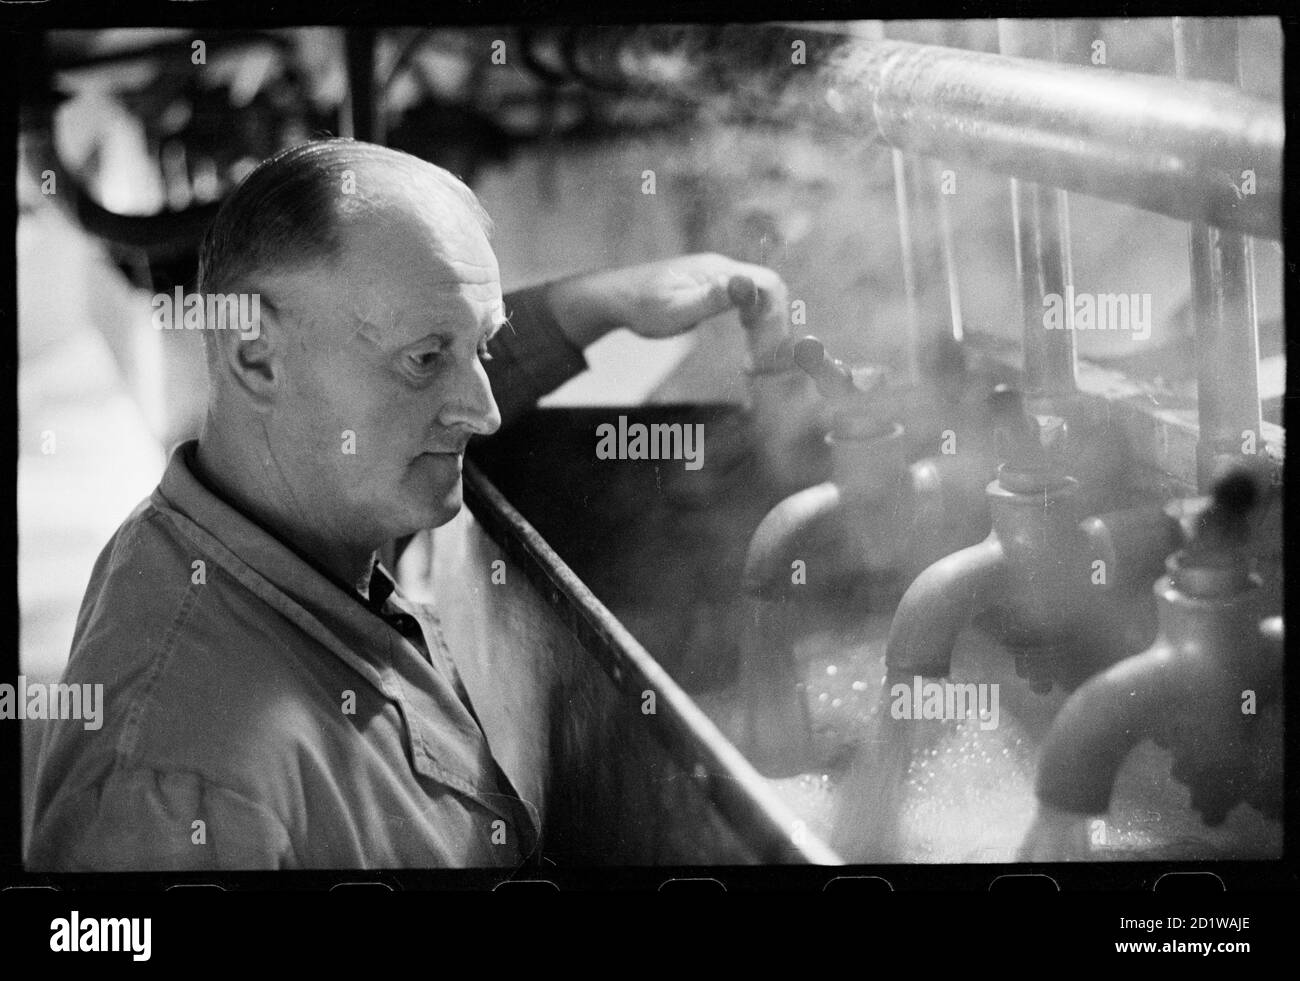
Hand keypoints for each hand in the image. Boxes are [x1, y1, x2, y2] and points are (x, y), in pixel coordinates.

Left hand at [544, 253, 788, 349]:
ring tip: (754, 367)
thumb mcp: (675, 308)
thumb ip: (713, 297)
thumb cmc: (641, 305)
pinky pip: (753, 309)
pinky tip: (749, 356)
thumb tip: (745, 285)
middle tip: (759, 368)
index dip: (775, 318)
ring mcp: (723, 280)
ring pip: (765, 304)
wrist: (617, 298)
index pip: (768, 285)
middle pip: (772, 296)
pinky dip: (758, 333)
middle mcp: (725, 270)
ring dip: (768, 335)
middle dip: (774, 332)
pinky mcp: (719, 293)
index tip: (762, 351)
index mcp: (718, 270)